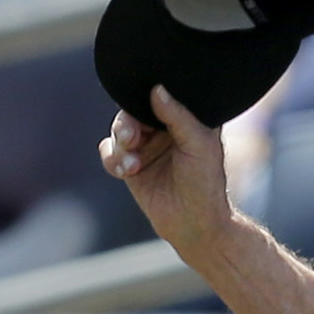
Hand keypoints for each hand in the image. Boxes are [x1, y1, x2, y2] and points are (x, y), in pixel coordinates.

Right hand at [98, 85, 239, 264]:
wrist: (195, 224)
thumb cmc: (205, 183)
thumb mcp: (198, 145)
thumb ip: (178, 116)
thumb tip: (156, 89)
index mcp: (185, 117)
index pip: (158, 96)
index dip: (145, 99)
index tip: (141, 106)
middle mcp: (163, 128)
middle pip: (132, 111)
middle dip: (126, 125)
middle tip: (130, 139)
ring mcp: (146, 146)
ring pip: (118, 131)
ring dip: (120, 146)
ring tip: (132, 166)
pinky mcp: (130, 165)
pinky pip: (109, 151)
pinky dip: (111, 159)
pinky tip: (124, 171)